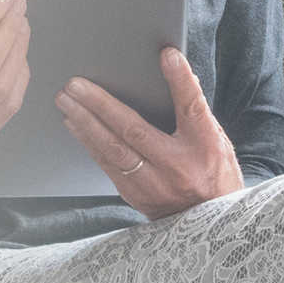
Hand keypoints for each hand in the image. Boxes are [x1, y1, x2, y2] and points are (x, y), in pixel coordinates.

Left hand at [53, 46, 242, 219]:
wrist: (208, 227)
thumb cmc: (214, 177)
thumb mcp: (217, 142)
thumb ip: (196, 114)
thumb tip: (176, 74)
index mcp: (205, 148)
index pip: (192, 108)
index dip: (180, 80)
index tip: (166, 55)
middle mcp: (177, 168)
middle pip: (134, 130)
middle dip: (101, 105)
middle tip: (76, 85)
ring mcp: (154, 185)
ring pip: (112, 150)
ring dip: (85, 123)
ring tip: (66, 101)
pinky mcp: (136, 196)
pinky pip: (107, 165)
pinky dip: (90, 143)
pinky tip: (75, 125)